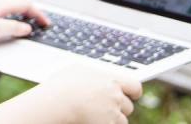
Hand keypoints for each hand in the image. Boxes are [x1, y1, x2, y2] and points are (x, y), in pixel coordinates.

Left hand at [0, 0, 49, 44]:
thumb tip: (27, 29)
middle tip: (38, 20)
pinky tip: (4, 19)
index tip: (46, 24)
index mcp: (1, 3)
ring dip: (20, 7)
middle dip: (32, 8)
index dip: (39, 14)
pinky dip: (9, 9)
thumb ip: (13, 29)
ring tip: (25, 19)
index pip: (27, 4)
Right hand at [0, 65, 141, 123]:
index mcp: (110, 80)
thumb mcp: (78, 71)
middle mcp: (115, 97)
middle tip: (102, 107)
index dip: (132, 92)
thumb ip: (95, 74)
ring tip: (93, 115)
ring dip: (111, 119)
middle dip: (118, 108)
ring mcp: (112, 113)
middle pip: (127, 106)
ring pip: (121, 120)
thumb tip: (102, 75)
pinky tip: (90, 120)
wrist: (56, 103)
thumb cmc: (61, 86)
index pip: (134, 86)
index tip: (130, 95)